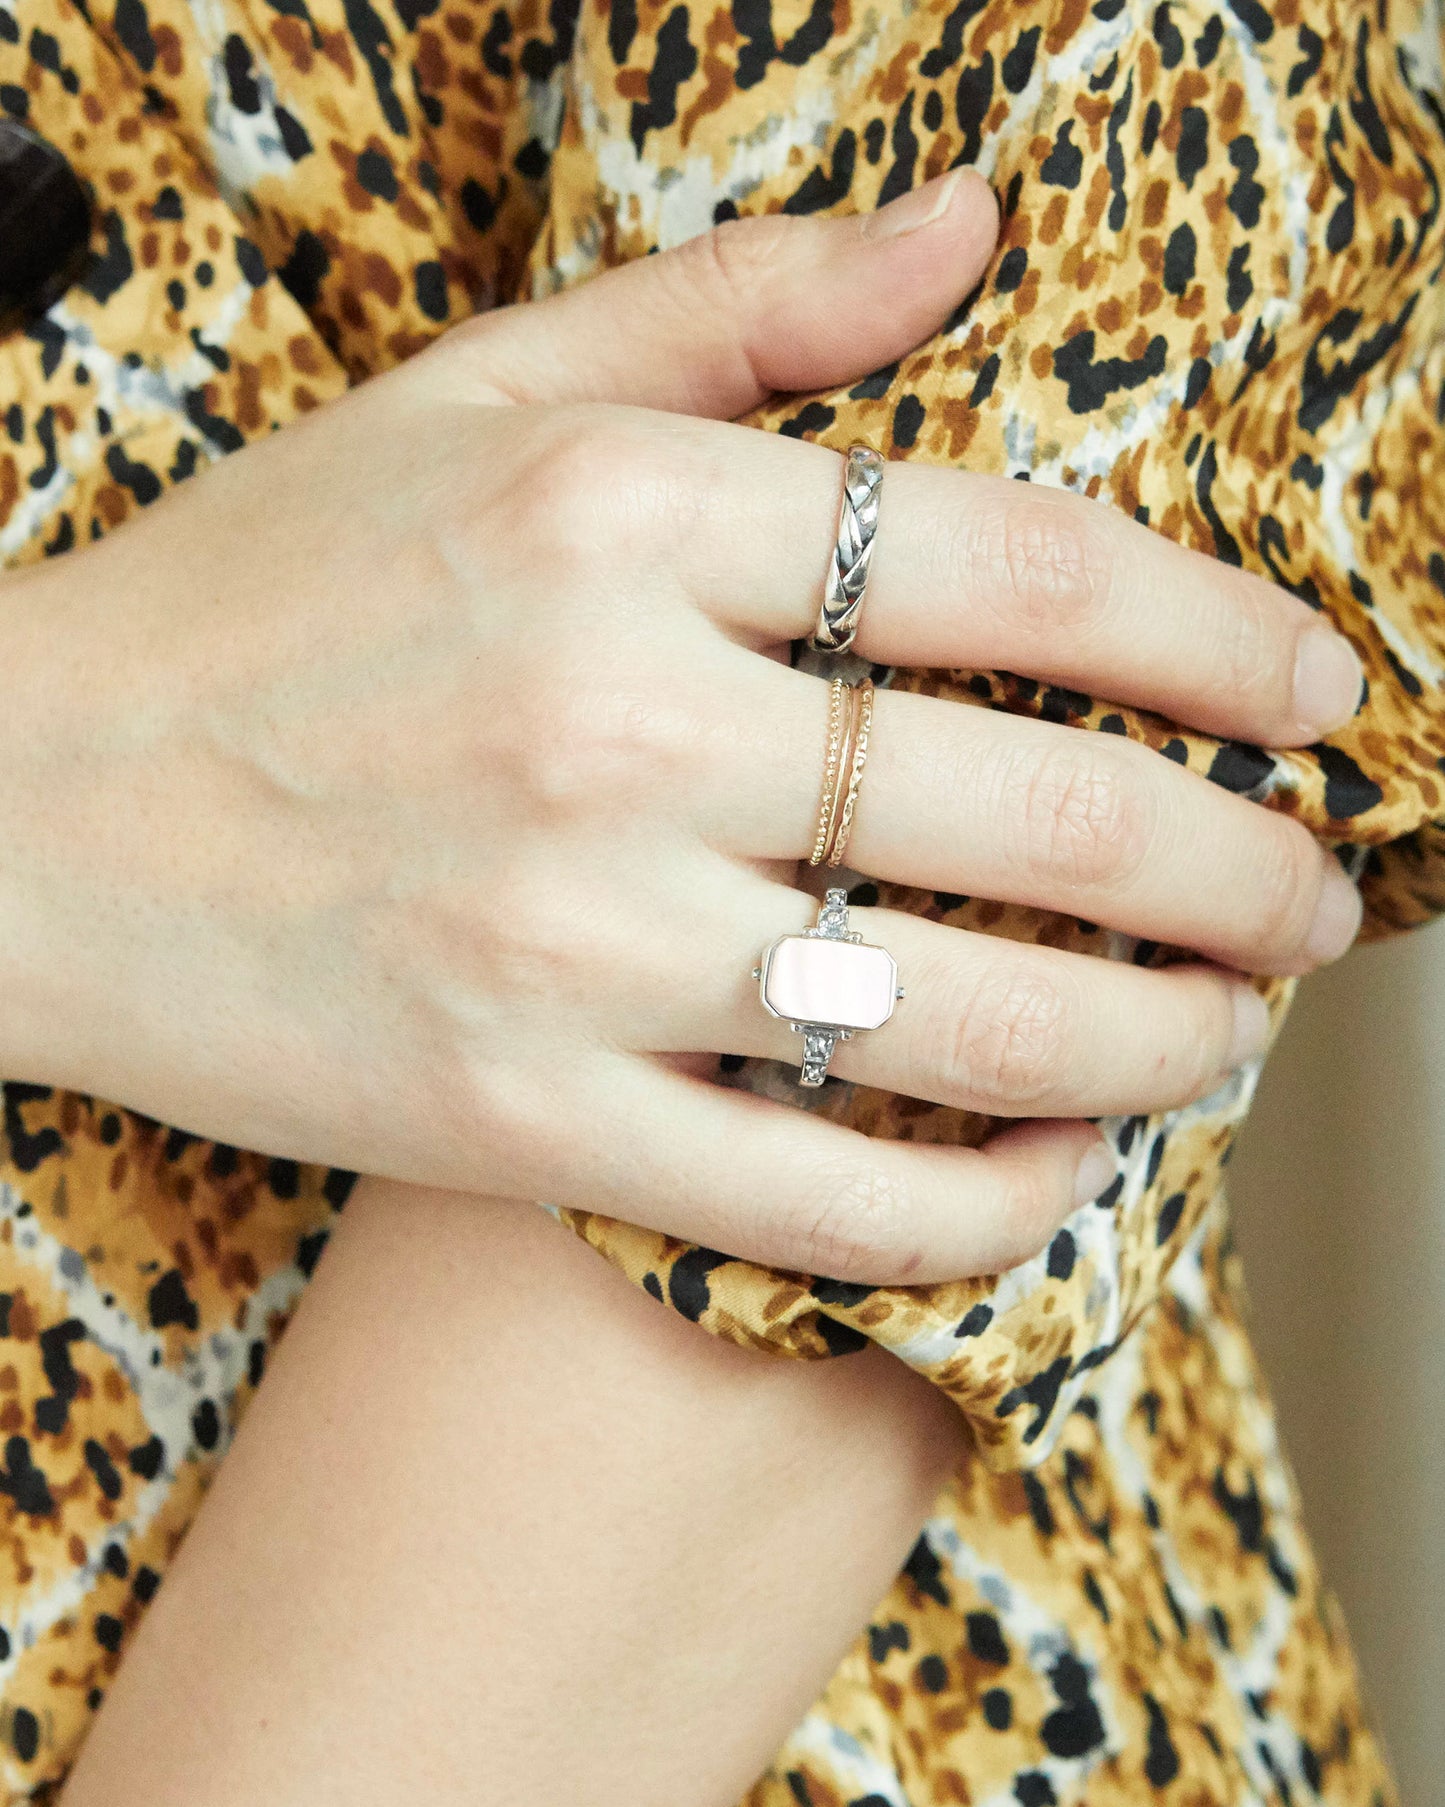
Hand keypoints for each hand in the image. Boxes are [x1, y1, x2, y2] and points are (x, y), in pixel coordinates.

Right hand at [0, 171, 1361, 1282]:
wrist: (23, 813)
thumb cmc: (264, 600)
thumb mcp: (480, 396)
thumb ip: (742, 308)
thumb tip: (975, 225)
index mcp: (617, 513)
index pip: (1019, 564)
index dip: (1219, 637)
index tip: (1315, 696)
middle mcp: (612, 722)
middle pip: (1044, 806)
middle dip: (1242, 867)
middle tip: (1315, 898)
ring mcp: (567, 943)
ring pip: (966, 1019)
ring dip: (1159, 1038)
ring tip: (1226, 1031)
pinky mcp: (521, 1125)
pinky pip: (823, 1196)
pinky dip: (983, 1201)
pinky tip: (1055, 1164)